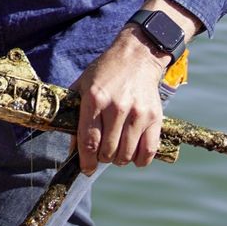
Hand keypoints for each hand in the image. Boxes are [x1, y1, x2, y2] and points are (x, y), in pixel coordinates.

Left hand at [69, 29, 170, 175]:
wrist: (137, 56)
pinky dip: (139, 160)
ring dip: (119, 159)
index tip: (86, 168)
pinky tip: (133, 155)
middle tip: (101, 153)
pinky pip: (148, 151)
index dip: (86, 160)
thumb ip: (74, 114)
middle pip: (107, 151)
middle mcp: (117, 107)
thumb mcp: (83, 86)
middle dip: (101, 158)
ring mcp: (138, 113)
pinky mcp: (154, 117)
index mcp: (95, 99)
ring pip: (126, 154)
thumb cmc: (105, 72)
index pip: (89, 141)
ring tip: (116, 151)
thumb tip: (72, 147)